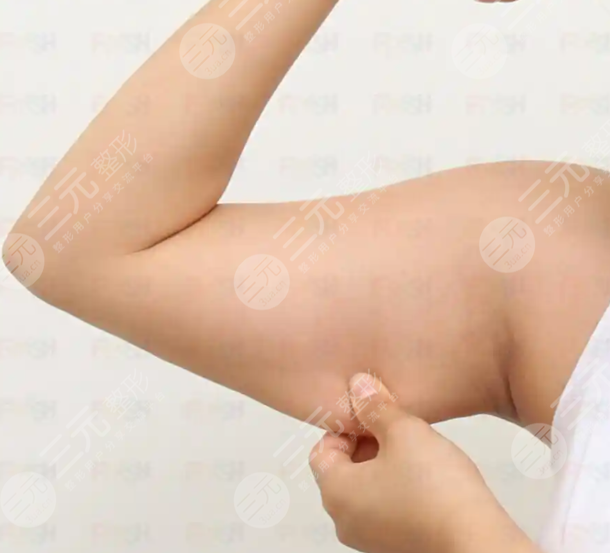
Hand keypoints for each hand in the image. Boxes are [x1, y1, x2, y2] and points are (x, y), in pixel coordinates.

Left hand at [309, 373, 538, 552]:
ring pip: (365, 489)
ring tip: (417, 452)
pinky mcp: (396, 547)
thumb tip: (357, 385)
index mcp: (335, 493)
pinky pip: (385, 509)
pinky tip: (428, 479)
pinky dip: (398, 489)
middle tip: (398, 430)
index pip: (322, 450)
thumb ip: (376, 407)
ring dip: (384, 465)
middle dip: (367, 444)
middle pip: (342, 470)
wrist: (479, 543)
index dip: (346, 428)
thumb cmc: (436, 488)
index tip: (374, 418)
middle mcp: (344, 521)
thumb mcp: (404, 432)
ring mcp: (370, 539)